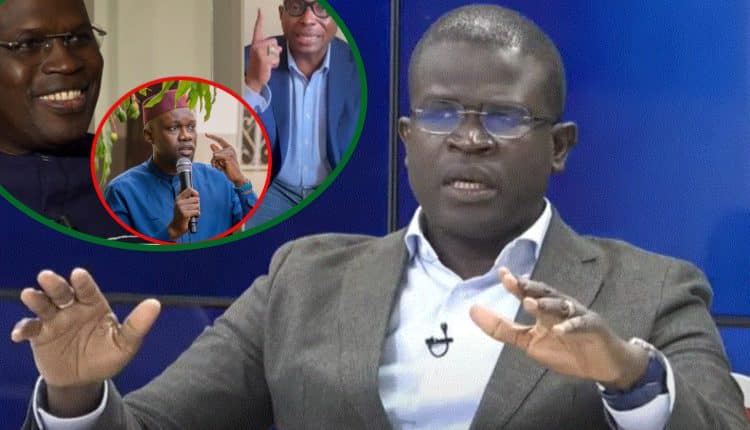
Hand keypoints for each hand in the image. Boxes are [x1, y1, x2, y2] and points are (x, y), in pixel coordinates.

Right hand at [11, 269, 159, 414]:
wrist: (84, 379)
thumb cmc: (106, 356)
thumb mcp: (125, 344)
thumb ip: (137, 325)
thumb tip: (155, 304)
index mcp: (94, 305)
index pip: (88, 290)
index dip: (83, 282)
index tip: (78, 274)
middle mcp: (73, 308)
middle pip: (62, 292)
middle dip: (55, 284)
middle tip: (46, 276)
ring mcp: (55, 320)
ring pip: (43, 305)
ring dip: (36, 299)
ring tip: (30, 295)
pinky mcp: (40, 334)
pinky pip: (30, 329)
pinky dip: (23, 329)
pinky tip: (20, 334)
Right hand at [168, 187, 199, 239]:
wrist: (176, 227)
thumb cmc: (181, 216)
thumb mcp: (182, 205)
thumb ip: (187, 199)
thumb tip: (196, 193)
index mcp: (178, 198)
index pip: (190, 190)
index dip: (196, 193)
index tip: (196, 198)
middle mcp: (179, 202)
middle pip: (196, 199)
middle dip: (197, 205)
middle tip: (192, 210)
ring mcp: (181, 208)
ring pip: (197, 206)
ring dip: (197, 211)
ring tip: (192, 214)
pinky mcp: (185, 214)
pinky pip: (197, 212)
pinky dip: (197, 215)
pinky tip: (192, 217)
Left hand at [206, 133, 246, 185]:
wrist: (236, 176)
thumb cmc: (229, 169)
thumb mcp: (221, 160)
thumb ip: (217, 152)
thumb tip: (211, 144)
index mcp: (229, 148)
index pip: (220, 140)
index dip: (213, 136)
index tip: (206, 134)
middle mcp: (230, 149)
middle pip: (214, 151)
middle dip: (213, 160)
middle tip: (219, 167)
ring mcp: (230, 153)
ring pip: (214, 155)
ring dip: (215, 163)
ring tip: (221, 168)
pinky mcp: (228, 157)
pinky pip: (216, 157)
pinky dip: (216, 164)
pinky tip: (221, 169)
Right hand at [245, 9, 281, 92]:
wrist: (254, 79)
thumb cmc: (259, 68)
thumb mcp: (264, 56)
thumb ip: (271, 49)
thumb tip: (280, 49)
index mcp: (255, 44)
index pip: (258, 30)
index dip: (259, 20)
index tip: (260, 11)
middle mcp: (256, 46)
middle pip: (274, 42)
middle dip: (275, 51)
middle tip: (267, 59)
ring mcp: (259, 53)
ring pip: (276, 51)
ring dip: (275, 59)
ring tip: (268, 63)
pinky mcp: (264, 59)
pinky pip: (276, 58)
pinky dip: (275, 64)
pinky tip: (268, 67)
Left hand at [470, 268, 648, 389]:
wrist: (603, 366)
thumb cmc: (566, 350)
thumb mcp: (529, 342)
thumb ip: (502, 328)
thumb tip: (472, 310)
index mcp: (544, 310)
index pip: (528, 293)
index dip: (516, 284)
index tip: (502, 273)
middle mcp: (561, 307)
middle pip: (545, 293)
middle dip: (529, 286)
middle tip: (513, 281)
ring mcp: (578, 315)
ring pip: (562, 305)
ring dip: (546, 303)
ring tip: (530, 303)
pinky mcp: (594, 327)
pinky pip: (581, 324)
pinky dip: (570, 326)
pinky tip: (558, 329)